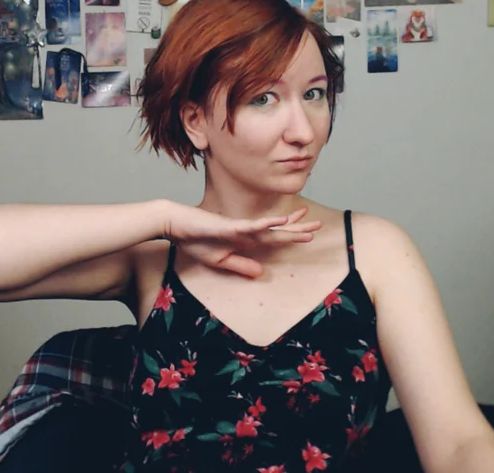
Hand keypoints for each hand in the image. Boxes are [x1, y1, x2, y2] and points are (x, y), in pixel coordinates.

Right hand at [163, 203, 321, 277]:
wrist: (175, 226)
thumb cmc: (195, 241)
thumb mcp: (220, 260)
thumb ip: (241, 266)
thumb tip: (261, 273)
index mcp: (244, 240)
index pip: (272, 237)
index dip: (290, 233)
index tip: (307, 231)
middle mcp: (246, 232)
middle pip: (276, 232)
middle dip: (297, 228)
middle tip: (318, 225)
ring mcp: (239, 228)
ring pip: (269, 228)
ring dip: (288, 226)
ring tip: (308, 223)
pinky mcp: (228, 226)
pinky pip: (251, 225)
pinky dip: (266, 224)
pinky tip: (279, 220)